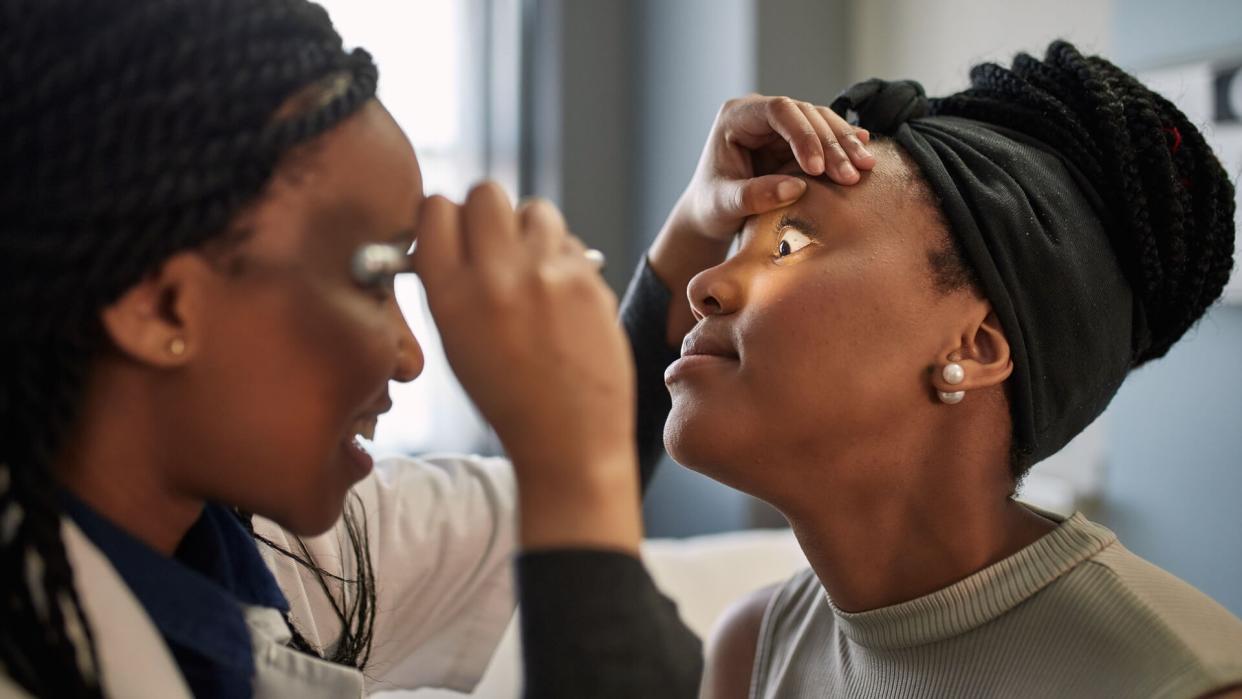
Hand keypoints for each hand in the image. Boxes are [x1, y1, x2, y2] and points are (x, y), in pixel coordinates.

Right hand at [413, 183, 640, 551]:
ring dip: (530, 229)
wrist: (569, 440)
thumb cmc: (509, 398)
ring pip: (533, 208)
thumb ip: (449, 283)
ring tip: (532, 269)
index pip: (435, 209)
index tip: (454, 230)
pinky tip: (561, 295)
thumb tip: (452, 231)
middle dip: (488, 213)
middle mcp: (494, 276)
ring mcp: (545, 274)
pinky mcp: (587, 279)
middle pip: (486, 192)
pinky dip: (562, 258)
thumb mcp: (456, 343)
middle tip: (496, 244)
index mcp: (449, 295)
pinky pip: (568, 241)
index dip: (445, 216)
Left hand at [651, 95, 875, 344]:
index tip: (817, 168)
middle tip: (850, 176)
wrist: (712, 215)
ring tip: (865, 169)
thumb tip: (795, 188)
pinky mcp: (796, 139)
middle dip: (831, 144)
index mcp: (736, 117)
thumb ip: (753, 196)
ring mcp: (780, 125)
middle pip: (806, 114)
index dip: (803, 134)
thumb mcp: (723, 206)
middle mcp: (760, 113)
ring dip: (844, 145)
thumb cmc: (710, 208)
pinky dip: (844, 146)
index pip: (778, 110)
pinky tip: (865, 154)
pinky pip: (826, 135)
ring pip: (822, 121)